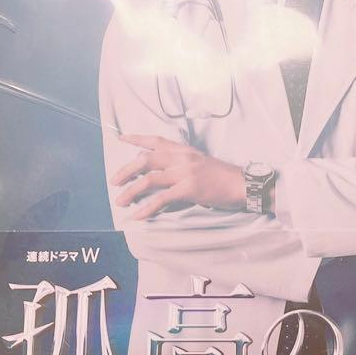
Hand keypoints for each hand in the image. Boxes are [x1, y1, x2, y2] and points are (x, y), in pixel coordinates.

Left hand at [110, 134, 244, 219]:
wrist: (241, 184)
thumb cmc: (221, 176)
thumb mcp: (199, 162)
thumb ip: (180, 164)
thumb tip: (160, 173)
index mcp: (183, 150)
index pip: (155, 140)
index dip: (136, 139)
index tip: (121, 138)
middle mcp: (181, 157)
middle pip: (145, 159)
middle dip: (126, 170)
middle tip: (114, 181)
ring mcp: (185, 172)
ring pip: (149, 179)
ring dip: (131, 191)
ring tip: (120, 201)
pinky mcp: (188, 189)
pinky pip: (162, 199)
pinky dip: (147, 208)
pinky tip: (138, 216)